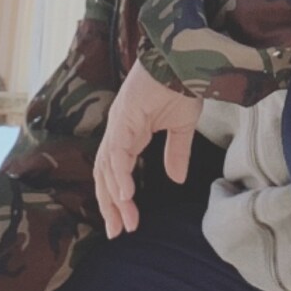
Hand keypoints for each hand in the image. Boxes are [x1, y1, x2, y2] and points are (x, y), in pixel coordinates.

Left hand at [94, 59, 202, 237]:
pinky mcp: (124, 118)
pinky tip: (124, 195)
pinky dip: (119, 175)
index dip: (119, 198)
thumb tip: (177, 179)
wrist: (185, 59)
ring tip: (122, 221)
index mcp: (129, 133)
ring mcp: (119, 124)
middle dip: (110, 205)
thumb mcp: (182, 126)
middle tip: (117, 231)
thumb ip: (176, 153)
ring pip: (107, 167)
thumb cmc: (182, 85)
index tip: (126, 223)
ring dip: (113, 196)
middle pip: (105, 175)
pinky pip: (118, 153)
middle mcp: (118, 131)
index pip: (116, 172)